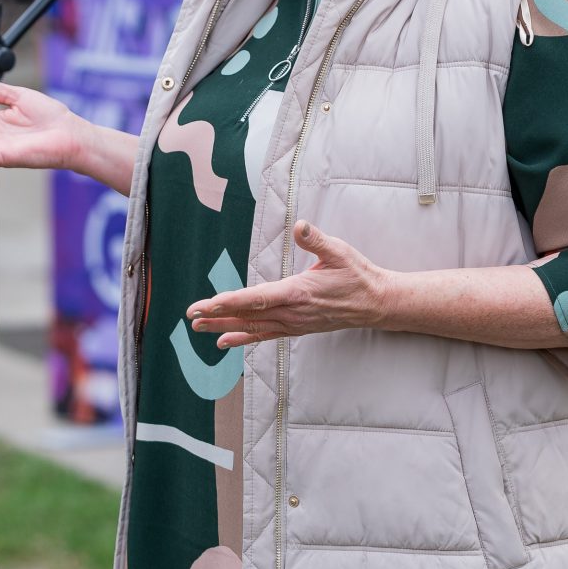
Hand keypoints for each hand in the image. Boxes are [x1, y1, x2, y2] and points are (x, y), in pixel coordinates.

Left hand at [186, 220, 390, 347]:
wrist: (376, 304)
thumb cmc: (357, 275)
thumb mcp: (340, 252)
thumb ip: (317, 240)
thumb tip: (300, 226)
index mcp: (299, 292)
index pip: (258, 298)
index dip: (231, 301)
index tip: (209, 303)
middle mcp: (293, 312)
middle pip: (248, 315)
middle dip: (218, 315)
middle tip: (191, 315)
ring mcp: (294, 323)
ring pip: (253, 327)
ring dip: (224, 327)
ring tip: (198, 327)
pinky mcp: (296, 328)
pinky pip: (264, 335)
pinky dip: (243, 338)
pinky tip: (224, 341)